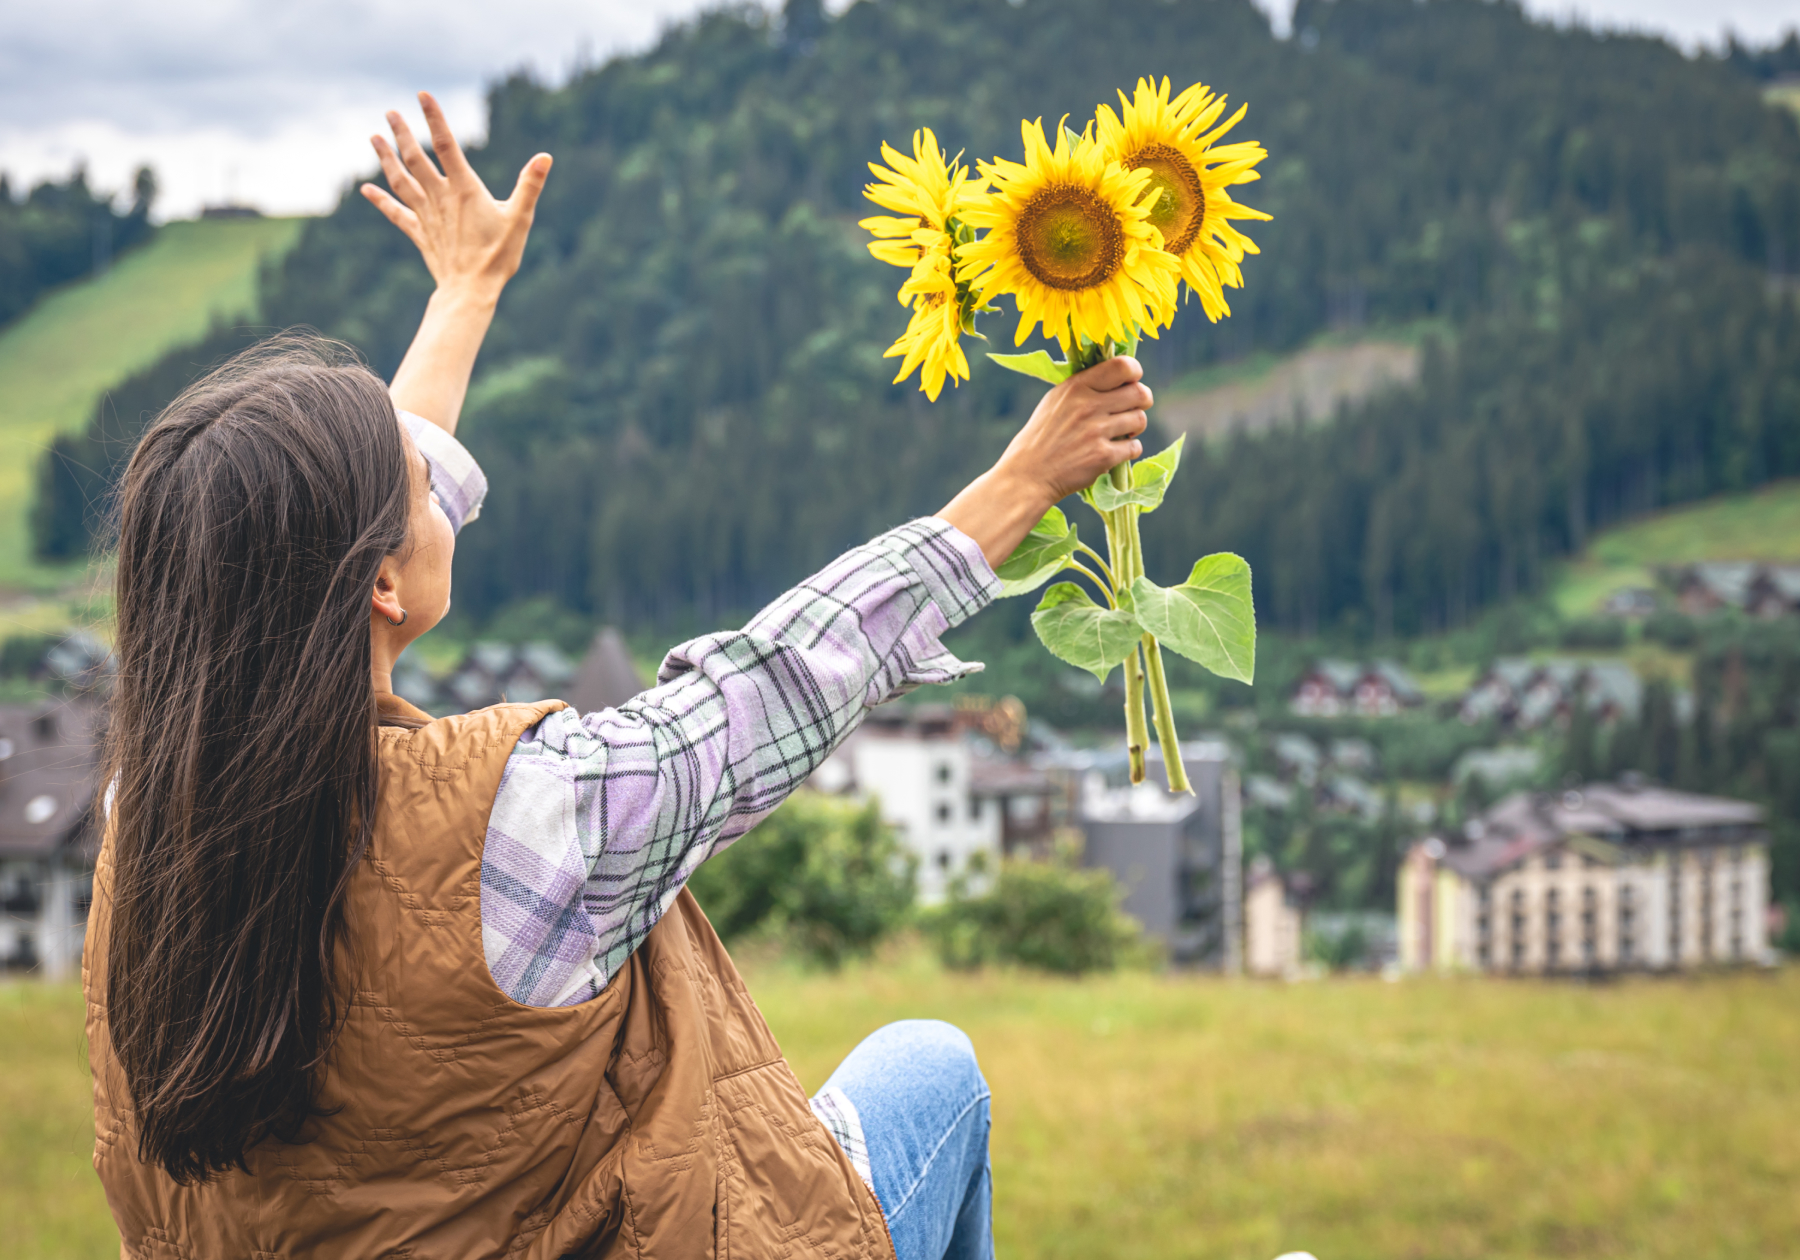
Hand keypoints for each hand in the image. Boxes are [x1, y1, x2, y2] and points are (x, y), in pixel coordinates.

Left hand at [360, 92, 550, 302]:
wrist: (470, 291)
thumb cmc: (499, 256)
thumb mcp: (520, 219)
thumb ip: (530, 186)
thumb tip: (545, 158)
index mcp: (464, 189)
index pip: (447, 145)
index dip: (434, 119)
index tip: (422, 96)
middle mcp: (440, 198)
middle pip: (415, 158)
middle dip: (403, 133)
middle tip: (391, 112)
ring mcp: (426, 216)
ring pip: (401, 180)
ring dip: (386, 158)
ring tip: (374, 138)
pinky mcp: (420, 234)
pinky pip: (396, 213)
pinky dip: (381, 200)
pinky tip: (366, 190)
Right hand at [996, 357, 1151, 503]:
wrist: (1028, 475)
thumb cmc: (1042, 437)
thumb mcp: (1055, 401)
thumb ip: (1084, 386)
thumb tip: (1117, 376)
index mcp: (1077, 386)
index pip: (1123, 366)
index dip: (1135, 373)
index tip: (1131, 382)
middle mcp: (1088, 405)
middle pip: (1140, 393)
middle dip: (1143, 401)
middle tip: (1134, 409)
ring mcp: (1096, 431)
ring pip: (1140, 419)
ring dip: (1136, 427)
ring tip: (1123, 432)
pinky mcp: (1103, 456)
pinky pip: (1135, 447)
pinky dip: (1129, 449)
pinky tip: (1115, 451)